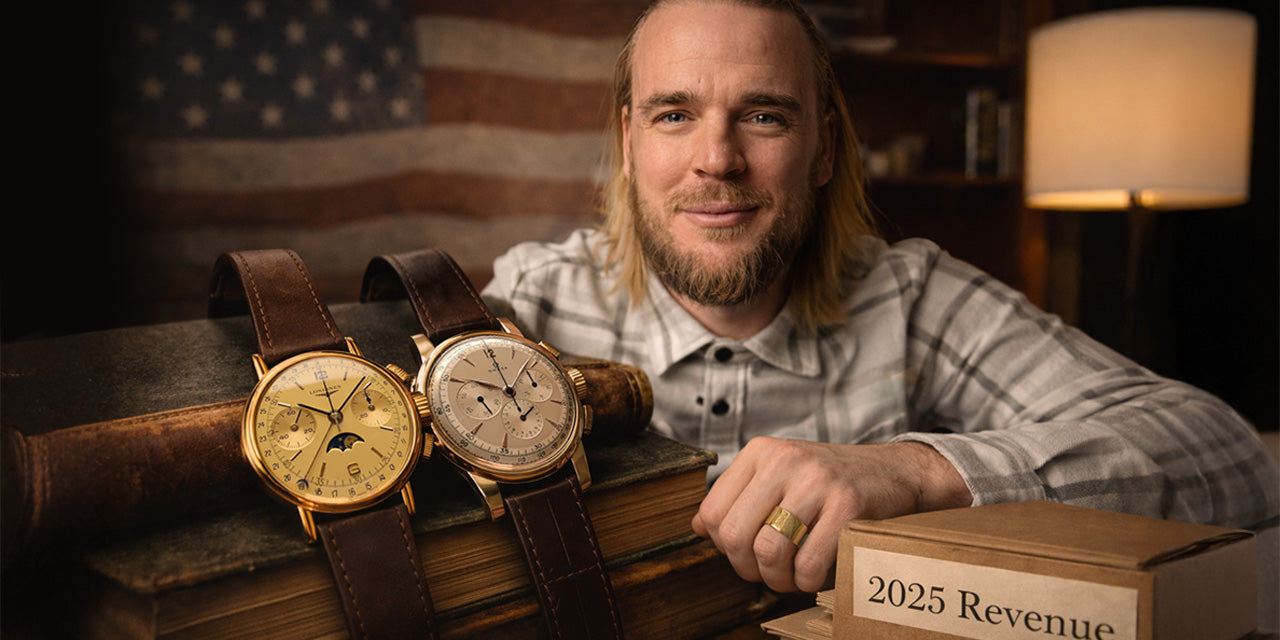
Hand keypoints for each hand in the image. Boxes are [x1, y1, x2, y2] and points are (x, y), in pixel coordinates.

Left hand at [690, 438, 970, 592]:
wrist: (894, 472)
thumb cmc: (831, 481)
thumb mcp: (780, 474)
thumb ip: (740, 496)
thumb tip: (700, 527)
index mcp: (760, 452)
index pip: (711, 512)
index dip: (722, 546)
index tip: (743, 552)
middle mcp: (784, 460)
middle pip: (735, 535)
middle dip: (746, 568)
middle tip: (766, 573)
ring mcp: (816, 480)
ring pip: (769, 551)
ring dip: (777, 579)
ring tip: (789, 578)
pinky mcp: (847, 504)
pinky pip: (809, 562)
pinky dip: (807, 581)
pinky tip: (814, 575)